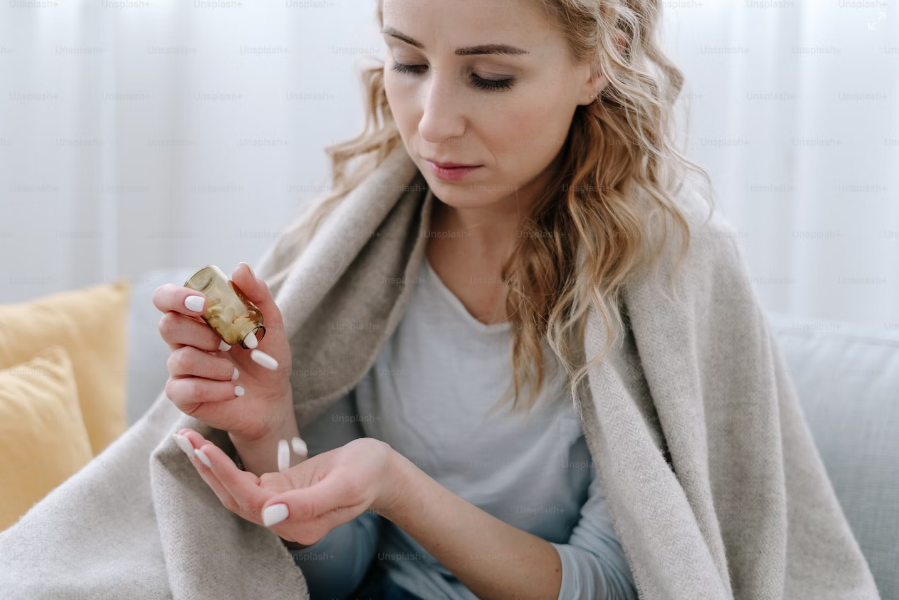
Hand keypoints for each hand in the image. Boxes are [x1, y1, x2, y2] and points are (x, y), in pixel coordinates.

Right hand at [153, 263, 293, 441]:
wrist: (272, 398)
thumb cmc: (267, 358)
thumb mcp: (271, 323)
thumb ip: (257, 295)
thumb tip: (239, 268)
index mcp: (198, 318)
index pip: (166, 298)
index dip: (176, 297)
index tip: (202, 304)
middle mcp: (183, 340)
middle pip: (167, 325)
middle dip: (202, 334)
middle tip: (227, 343)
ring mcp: (180, 368)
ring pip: (181, 359)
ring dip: (217, 366)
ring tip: (236, 373)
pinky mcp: (182, 395)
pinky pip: (187, 389)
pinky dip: (217, 389)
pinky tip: (234, 391)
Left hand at [173, 429, 402, 545]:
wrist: (384, 472)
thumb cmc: (370, 473)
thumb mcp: (344, 485)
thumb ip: (308, 502)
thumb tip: (270, 514)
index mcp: (299, 523)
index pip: (251, 503)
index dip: (226, 477)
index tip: (206, 450)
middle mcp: (285, 520)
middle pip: (235, 499)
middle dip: (208, 470)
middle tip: (185, 439)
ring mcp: (282, 507)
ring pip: (236, 491)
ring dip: (210, 467)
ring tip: (189, 440)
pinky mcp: (282, 491)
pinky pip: (246, 481)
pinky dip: (225, 464)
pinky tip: (210, 448)